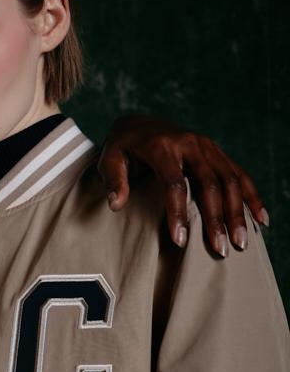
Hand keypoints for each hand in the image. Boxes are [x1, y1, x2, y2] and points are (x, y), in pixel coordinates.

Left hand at [99, 115, 267, 256]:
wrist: (139, 123)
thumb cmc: (122, 147)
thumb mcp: (109, 159)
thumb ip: (114, 180)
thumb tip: (116, 204)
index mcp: (161, 146)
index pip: (174, 183)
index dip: (178, 212)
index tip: (180, 240)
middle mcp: (189, 143)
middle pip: (209, 184)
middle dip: (216, 218)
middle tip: (220, 248)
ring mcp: (207, 146)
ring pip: (230, 180)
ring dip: (237, 212)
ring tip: (240, 242)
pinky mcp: (217, 151)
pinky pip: (240, 174)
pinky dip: (252, 196)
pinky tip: (261, 220)